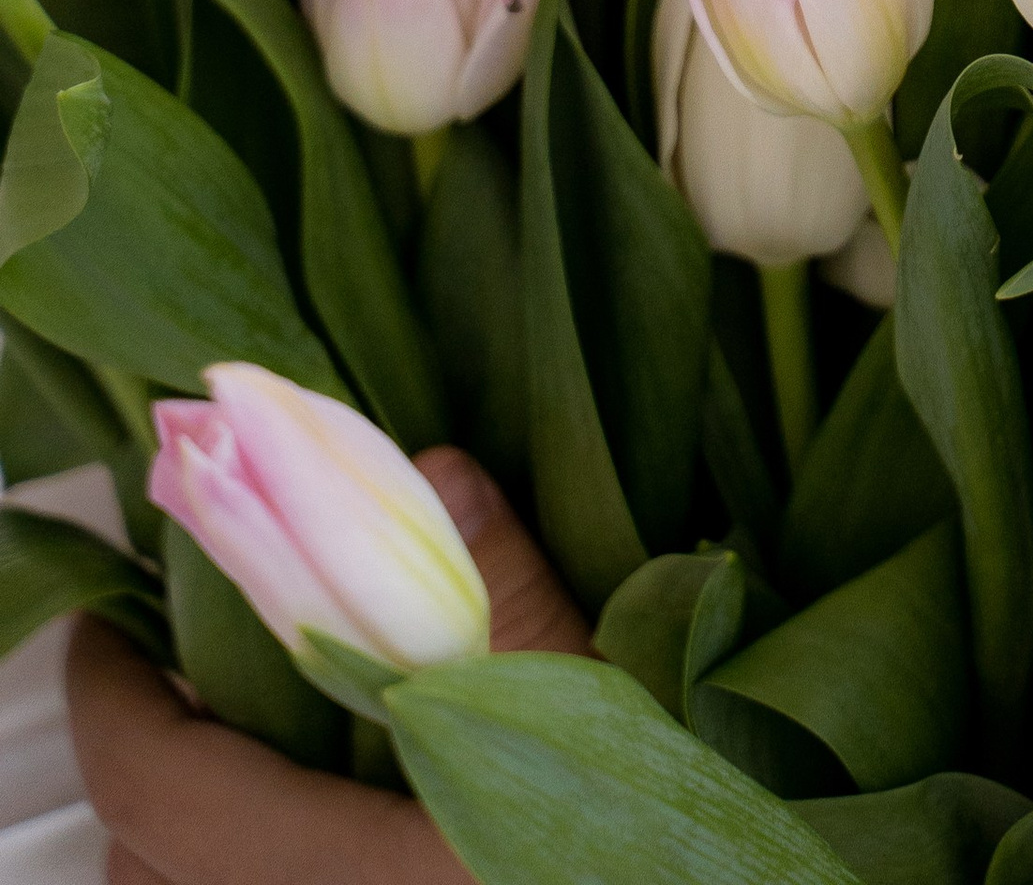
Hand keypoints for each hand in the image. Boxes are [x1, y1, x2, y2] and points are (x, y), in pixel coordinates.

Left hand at [69, 448, 586, 884]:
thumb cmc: (635, 856)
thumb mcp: (596, 722)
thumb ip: (505, 601)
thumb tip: (434, 474)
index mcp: (324, 879)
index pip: (151, 781)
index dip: (112, 692)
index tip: (115, 626)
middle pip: (142, 866)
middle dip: (153, 767)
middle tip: (202, 684)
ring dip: (189, 843)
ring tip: (252, 764)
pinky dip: (239, 881)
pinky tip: (312, 839)